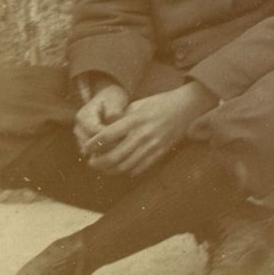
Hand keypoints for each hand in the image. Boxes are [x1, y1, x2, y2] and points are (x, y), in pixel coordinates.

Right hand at [72, 82, 128, 152]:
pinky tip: (118, 151)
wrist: (108, 99)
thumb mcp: (115, 99)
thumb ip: (113, 109)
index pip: (93, 131)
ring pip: (90, 151)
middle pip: (89, 144)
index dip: (108, 136)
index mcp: (83, 116)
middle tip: (124, 145)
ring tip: (122, 147)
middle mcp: (78, 128)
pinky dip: (103, 153)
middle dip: (106, 146)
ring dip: (104, 151)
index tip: (124, 135)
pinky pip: (93, 153)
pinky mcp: (86, 143)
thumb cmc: (113, 98)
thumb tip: (111, 118)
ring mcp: (80, 137)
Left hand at [86, 82, 211, 177]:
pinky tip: (122, 167)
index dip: (93, 145)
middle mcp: (142, 134)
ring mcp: (152, 144)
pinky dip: (127, 171)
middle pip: (113, 156)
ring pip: (124, 166)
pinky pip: (139, 168)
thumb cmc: (160, 103)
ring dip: (109, 170)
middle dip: (97, 163)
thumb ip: (121, 117)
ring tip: (104, 167)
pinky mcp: (161, 152)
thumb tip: (100, 130)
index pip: (107, 136)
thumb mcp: (139, 104)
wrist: (188, 106)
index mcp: (135, 120)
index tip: (86, 148)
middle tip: (91, 162)